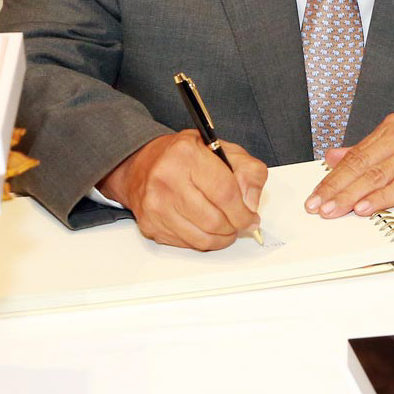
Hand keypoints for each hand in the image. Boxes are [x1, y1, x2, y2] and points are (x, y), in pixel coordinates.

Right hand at [98, 131, 267, 250]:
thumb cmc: (184, 157)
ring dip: (221, 238)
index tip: (251, 217)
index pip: (224, 192)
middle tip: (240, 223)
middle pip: (214, 220)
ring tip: (226, 227)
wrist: (142, 164)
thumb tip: (252, 203)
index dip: (243, 212)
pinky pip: (187, 244)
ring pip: (201, 238)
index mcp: (186, 154)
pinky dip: (203, 240)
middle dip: (234, 227)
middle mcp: (166, 179)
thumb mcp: (222, 150)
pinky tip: (205, 227)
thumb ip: (248, 170)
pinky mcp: (150, 224)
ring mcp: (155, 205)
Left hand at [305, 112, 393, 218]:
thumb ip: (371, 150)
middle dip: (336, 188)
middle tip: (316, 207)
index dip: (332, 177)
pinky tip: (367, 207)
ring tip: (334, 210)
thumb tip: (334, 157)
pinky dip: (382, 198)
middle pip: (362, 165)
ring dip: (352, 196)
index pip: (356, 155)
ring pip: (379, 175)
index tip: (315, 195)